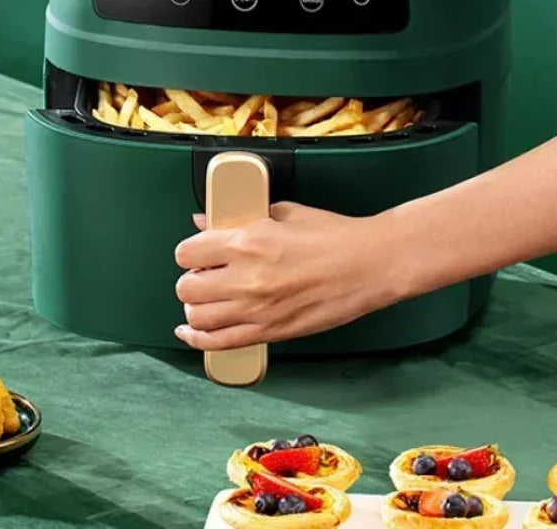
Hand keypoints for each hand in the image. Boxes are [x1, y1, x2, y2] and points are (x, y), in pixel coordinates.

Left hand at [173, 203, 403, 347]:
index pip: (187, 252)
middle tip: (206, 274)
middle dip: (191, 279)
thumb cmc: (332, 236)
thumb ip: (238, 218)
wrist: (369, 265)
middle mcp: (246, 279)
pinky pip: (219, 343)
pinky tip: (190, 331)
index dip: (190, 251)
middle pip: (187, 287)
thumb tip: (204, 222)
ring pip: (198, 316)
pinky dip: (197, 339)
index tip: (198, 251)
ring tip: (209, 297)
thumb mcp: (282, 212)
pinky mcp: (270, 332)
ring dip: (196, 306)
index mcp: (247, 242)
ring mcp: (257, 310)